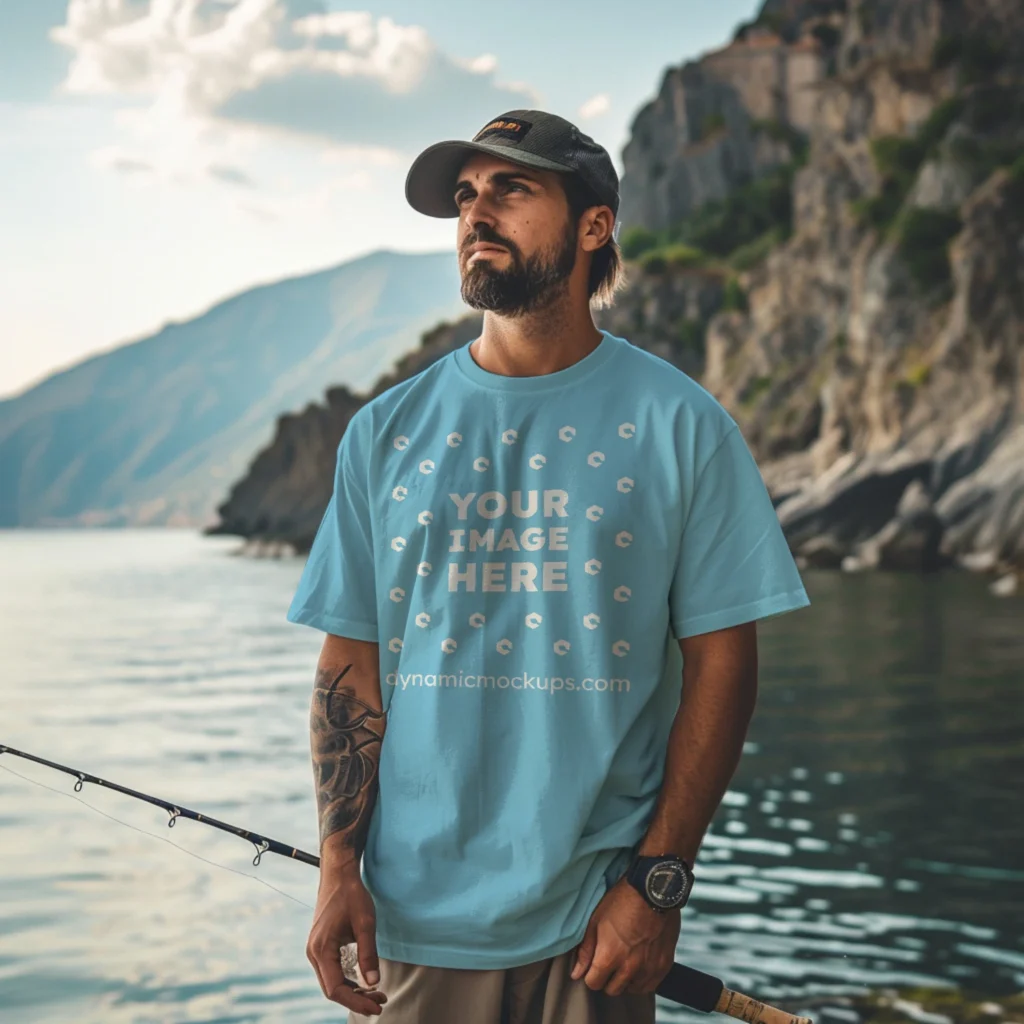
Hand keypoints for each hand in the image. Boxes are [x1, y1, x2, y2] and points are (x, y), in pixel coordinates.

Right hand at [306, 866, 387, 1016]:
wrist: (338, 875)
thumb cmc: (351, 895)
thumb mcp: (365, 923)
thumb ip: (368, 953)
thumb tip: (373, 982)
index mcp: (321, 949)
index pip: (336, 988)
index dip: (356, 1001)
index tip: (376, 1006)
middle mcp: (314, 953)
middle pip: (332, 989)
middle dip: (356, 999)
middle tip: (381, 1001)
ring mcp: (315, 950)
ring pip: (331, 982)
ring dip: (352, 991)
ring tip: (376, 993)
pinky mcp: (321, 946)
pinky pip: (331, 971)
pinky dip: (347, 980)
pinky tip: (363, 981)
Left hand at [569, 877, 679, 995]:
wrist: (653, 890)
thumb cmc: (622, 901)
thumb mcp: (596, 920)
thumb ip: (586, 950)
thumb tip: (576, 973)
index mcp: (609, 956)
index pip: (594, 984)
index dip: (591, 975)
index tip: (594, 965)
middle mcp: (629, 968)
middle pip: (612, 990)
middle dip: (607, 978)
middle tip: (610, 961)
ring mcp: (648, 969)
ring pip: (631, 989)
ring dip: (626, 980)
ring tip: (625, 961)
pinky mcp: (663, 965)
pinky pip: (650, 986)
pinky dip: (643, 980)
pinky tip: (640, 965)